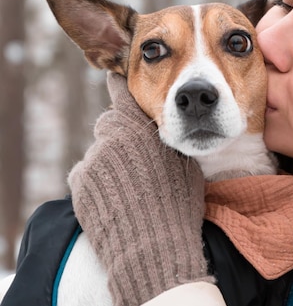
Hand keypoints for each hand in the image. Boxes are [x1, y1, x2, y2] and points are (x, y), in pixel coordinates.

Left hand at [68, 73, 214, 305]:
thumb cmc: (176, 202)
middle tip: (138, 157)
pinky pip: (87, 175)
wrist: (151, 243)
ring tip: (130, 187)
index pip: (121, 94)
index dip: (120, 86)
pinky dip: (97, 182)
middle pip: (109, 125)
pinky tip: (116, 199)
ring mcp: (90, 161)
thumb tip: (161, 129)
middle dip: (120, 135)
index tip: (117, 80)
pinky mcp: (78, 185)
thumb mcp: (183, 164)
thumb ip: (165, 140)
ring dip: (110, 162)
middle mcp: (109, 137)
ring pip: (99, 153)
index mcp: (137, 127)